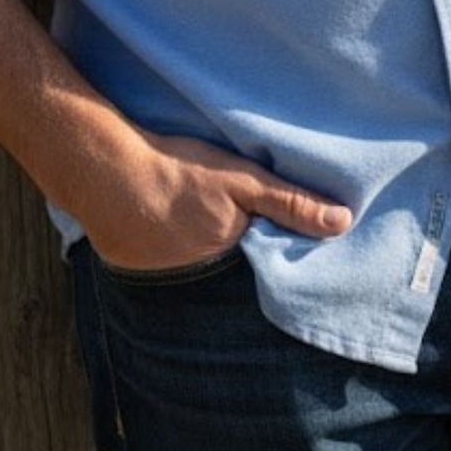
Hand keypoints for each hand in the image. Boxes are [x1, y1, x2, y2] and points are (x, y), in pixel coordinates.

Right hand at [77, 128, 352, 271]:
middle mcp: (203, 277)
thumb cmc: (179, 172)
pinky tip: (166, 225)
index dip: (271, 246)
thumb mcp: (243, 181)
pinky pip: (164, 263)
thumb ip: (291, 203)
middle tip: (231, 222)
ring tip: (196, 223)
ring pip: (197, 267)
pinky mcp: (137, 269)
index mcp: (234, 253)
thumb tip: (343, 223)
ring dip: (199, 251)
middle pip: (231, 266)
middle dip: (237, 252)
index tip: (277, 233)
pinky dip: (168, 250)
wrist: (107, 174)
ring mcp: (167, 278)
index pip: (264, 261)